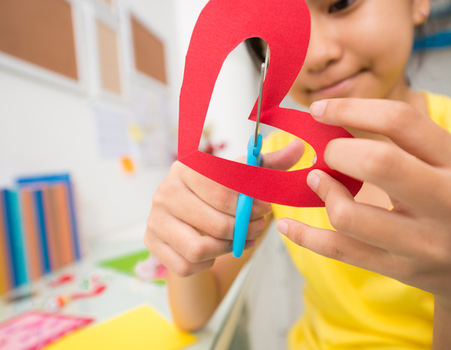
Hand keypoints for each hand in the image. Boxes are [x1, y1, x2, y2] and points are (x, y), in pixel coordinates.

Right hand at [144, 138, 303, 276]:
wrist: (188, 218)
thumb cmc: (218, 195)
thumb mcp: (243, 178)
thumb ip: (268, 165)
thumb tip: (299, 146)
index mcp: (186, 168)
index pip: (223, 191)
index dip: (251, 205)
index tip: (266, 209)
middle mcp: (165, 191)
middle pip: (215, 222)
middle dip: (244, 230)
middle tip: (259, 229)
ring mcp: (155, 219)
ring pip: (199, 248)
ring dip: (227, 248)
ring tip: (240, 240)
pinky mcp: (151, 243)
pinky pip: (186, 264)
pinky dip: (206, 262)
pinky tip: (215, 250)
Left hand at [277, 98, 450, 314]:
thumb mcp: (446, 164)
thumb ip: (401, 141)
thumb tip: (336, 117)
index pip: (400, 121)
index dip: (350, 109)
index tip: (320, 110)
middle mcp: (449, 204)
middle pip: (378, 163)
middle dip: (337, 152)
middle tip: (326, 154)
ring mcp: (424, 243)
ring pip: (350, 215)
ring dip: (323, 193)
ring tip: (318, 182)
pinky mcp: (398, 269)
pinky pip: (340, 251)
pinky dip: (306, 236)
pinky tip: (289, 225)